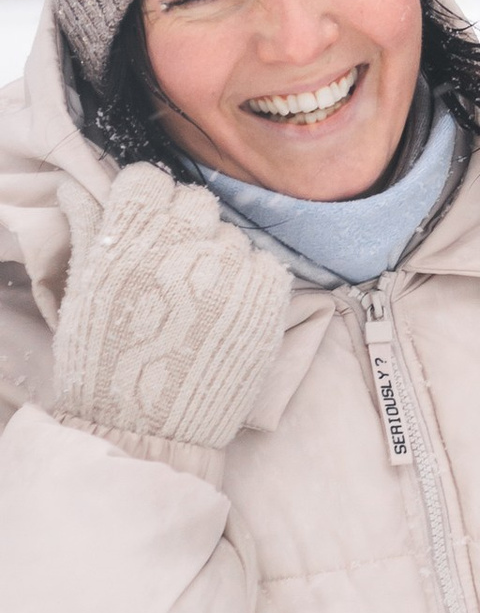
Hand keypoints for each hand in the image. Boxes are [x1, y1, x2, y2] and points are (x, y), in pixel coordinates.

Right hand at [52, 161, 292, 460]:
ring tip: (198, 303)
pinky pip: (266, 264)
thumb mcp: (83, 294)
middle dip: (184, 227)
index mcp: (127, 244)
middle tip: (173, 267)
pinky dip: (252, 282)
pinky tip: (228, 313)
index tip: (145, 225)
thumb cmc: (104, 366)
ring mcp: (229, 273)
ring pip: (231, 235)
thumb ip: (90, 231)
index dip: (147, 202)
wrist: (148, 432)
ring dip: (218, 259)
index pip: (149, 180)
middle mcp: (180, 250)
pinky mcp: (266, 299)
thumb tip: (80, 185)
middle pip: (195, 201)